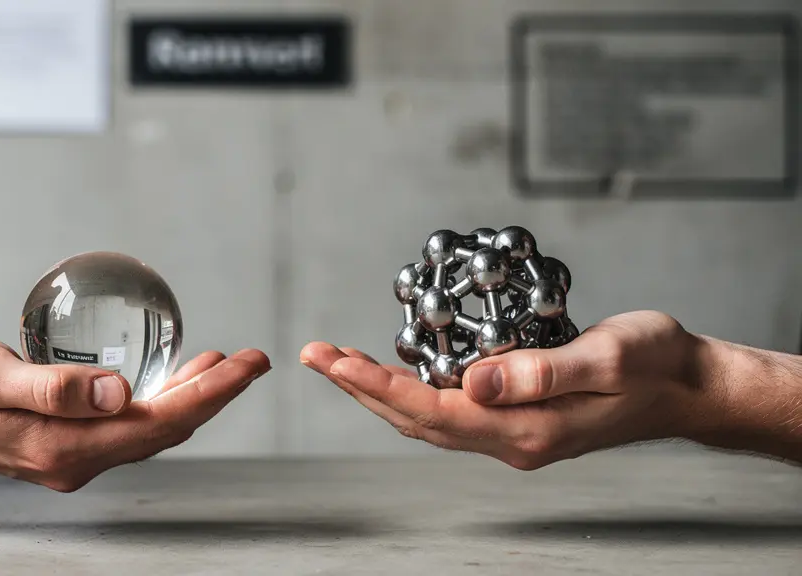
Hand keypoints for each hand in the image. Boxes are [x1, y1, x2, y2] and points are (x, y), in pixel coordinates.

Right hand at [0, 332, 269, 490]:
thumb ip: (55, 388)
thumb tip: (119, 391)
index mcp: (65, 446)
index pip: (161, 422)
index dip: (212, 393)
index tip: (247, 365)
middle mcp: (76, 460)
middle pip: (166, 429)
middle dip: (215, 394)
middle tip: (253, 360)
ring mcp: (72, 455)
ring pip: (150, 429)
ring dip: (190, 398)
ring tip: (224, 365)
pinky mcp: (66, 442)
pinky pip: (128, 427)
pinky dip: (159, 401)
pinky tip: (168, 378)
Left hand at [301, 311, 719, 469]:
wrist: (688, 387)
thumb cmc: (657, 365)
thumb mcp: (609, 357)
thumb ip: (541, 372)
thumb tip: (475, 381)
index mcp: (527, 430)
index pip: (434, 412)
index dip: (379, 387)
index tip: (335, 362)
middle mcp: (512, 439)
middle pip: (417, 419)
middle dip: (361, 388)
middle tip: (315, 355)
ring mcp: (514, 433)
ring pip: (429, 417)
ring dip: (380, 390)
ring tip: (337, 361)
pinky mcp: (518, 419)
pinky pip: (451, 409)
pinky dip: (413, 390)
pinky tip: (394, 370)